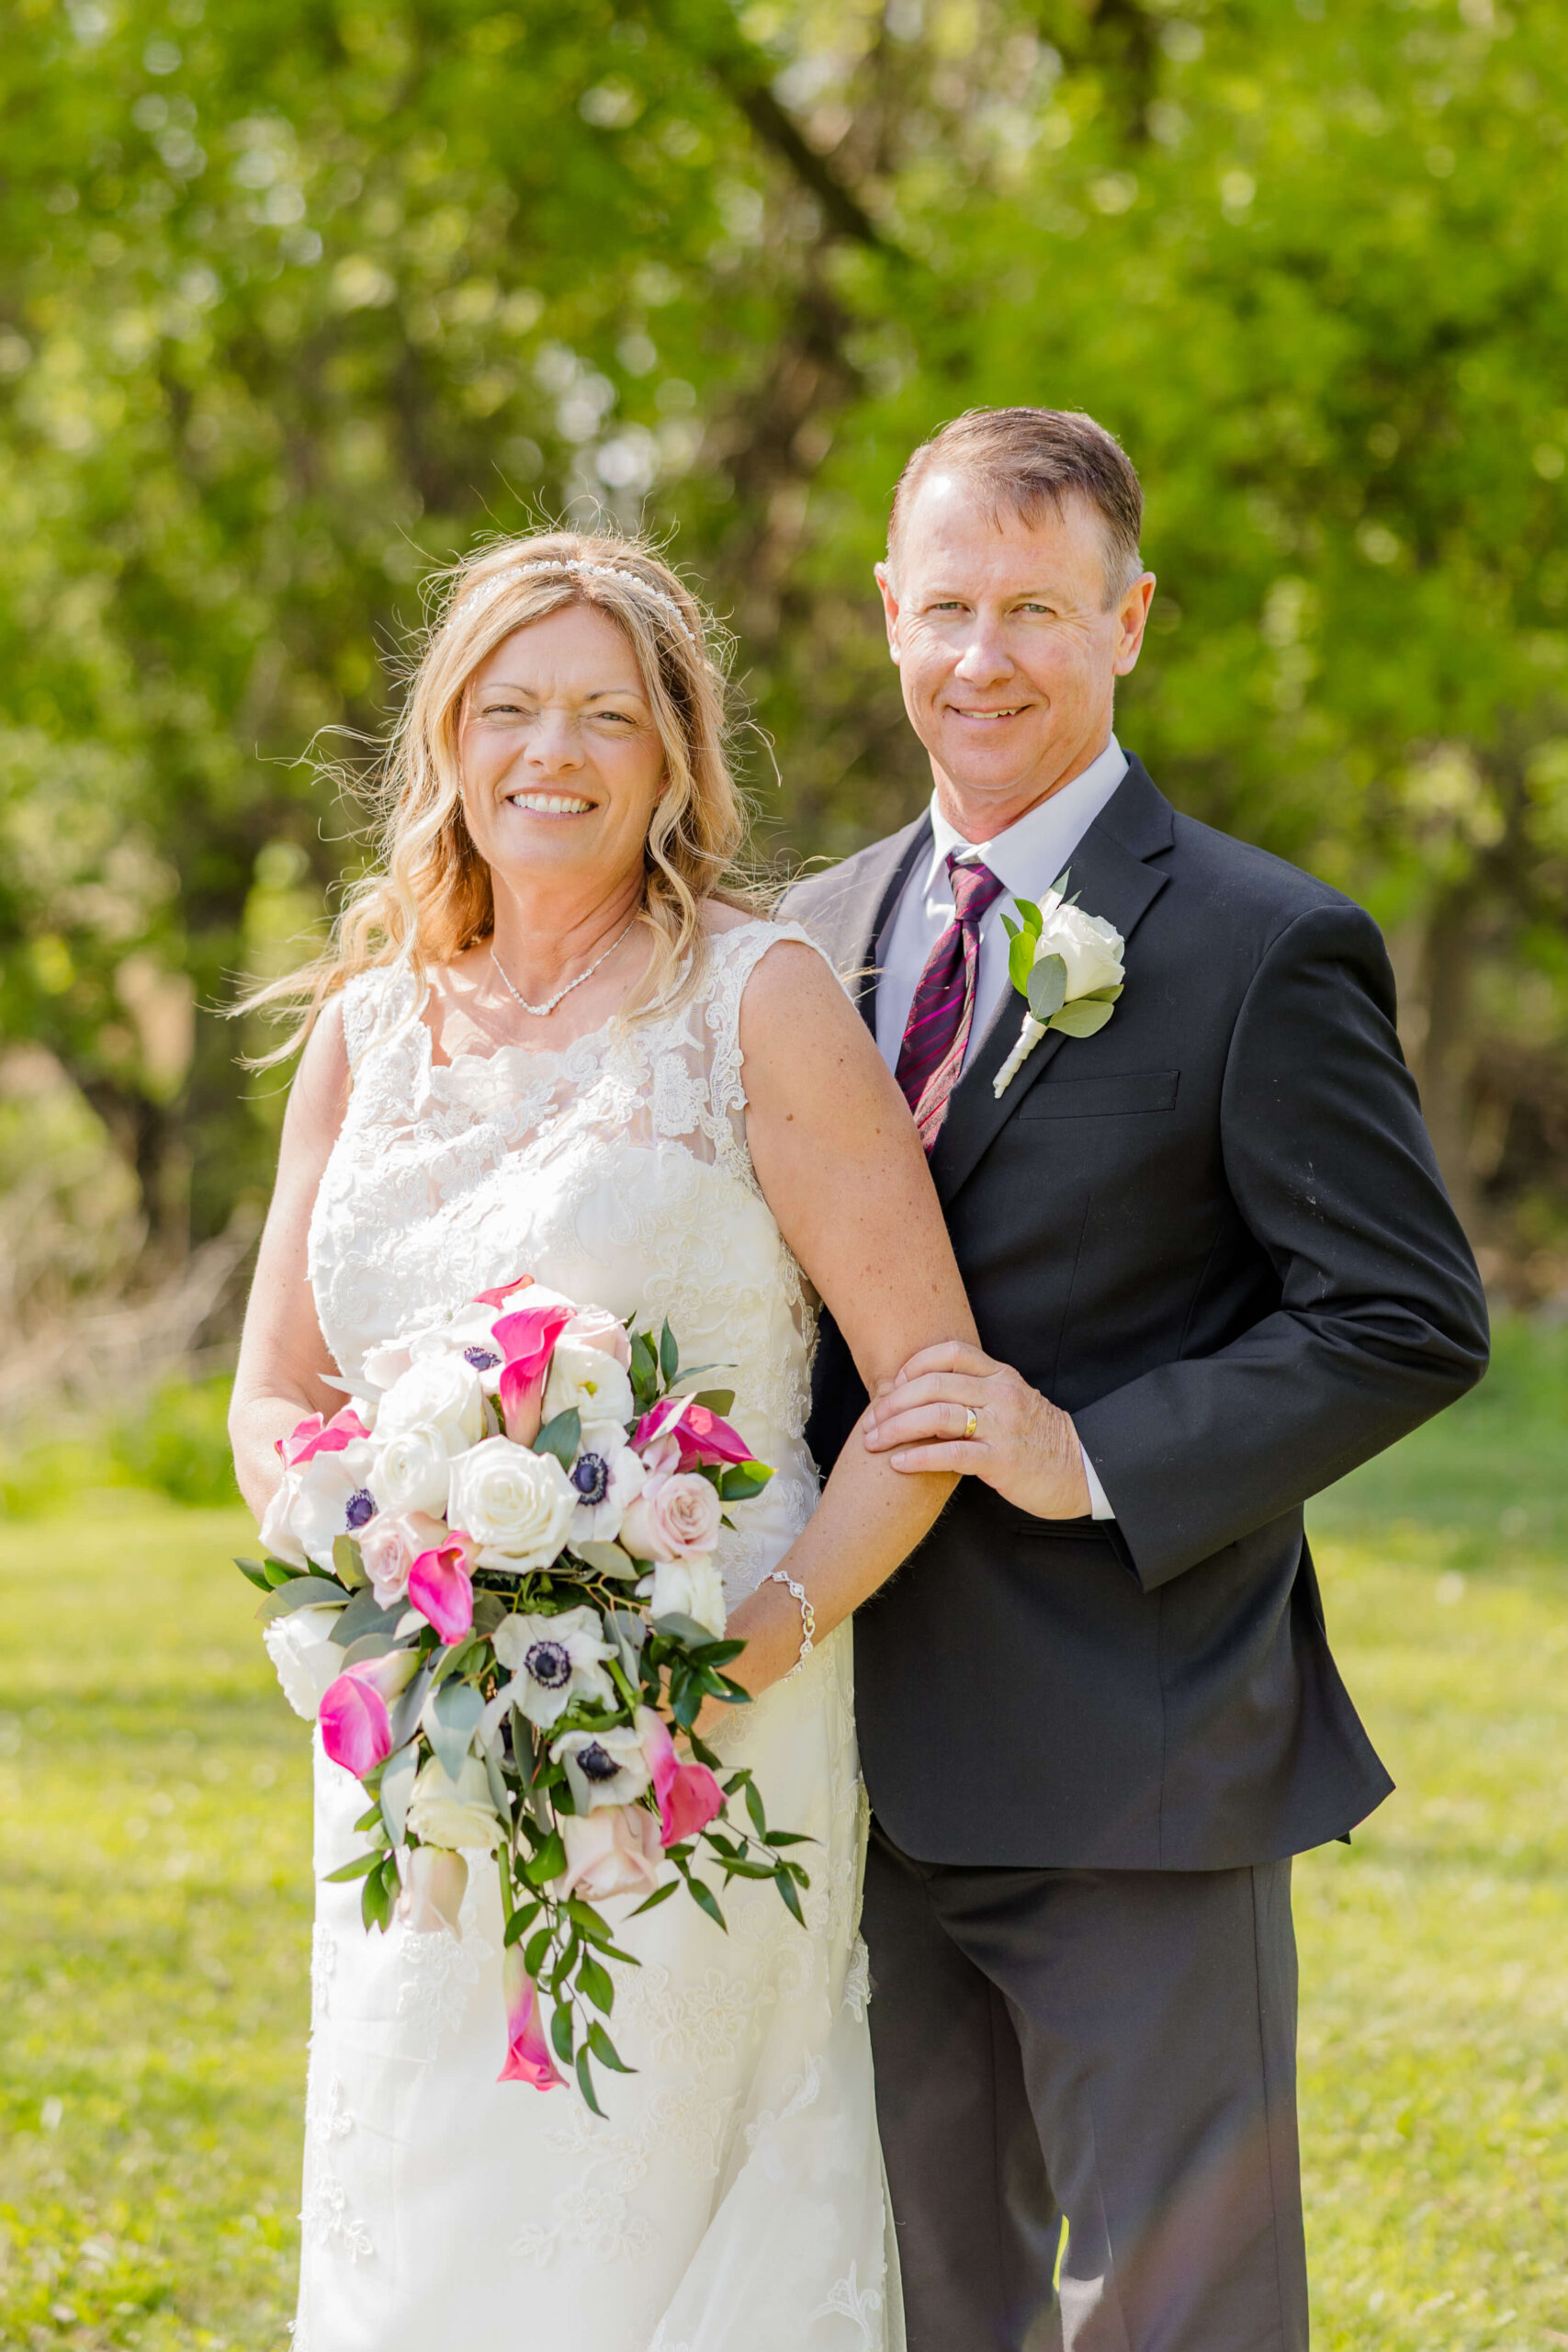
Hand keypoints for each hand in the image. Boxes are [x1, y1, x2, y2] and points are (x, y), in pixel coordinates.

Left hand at [860, 1341, 1092, 1519]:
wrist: (1080, 1469)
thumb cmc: (1036, 1438)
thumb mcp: (1010, 1400)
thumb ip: (975, 1390)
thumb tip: (922, 1391)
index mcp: (1000, 1375)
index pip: (949, 1352)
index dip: (913, 1365)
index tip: (893, 1385)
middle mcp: (1000, 1394)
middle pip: (933, 1384)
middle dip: (893, 1402)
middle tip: (871, 1421)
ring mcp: (1002, 1427)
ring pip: (937, 1416)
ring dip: (896, 1429)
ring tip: (874, 1442)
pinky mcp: (1002, 1461)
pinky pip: (951, 1455)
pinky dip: (919, 1457)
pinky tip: (899, 1463)